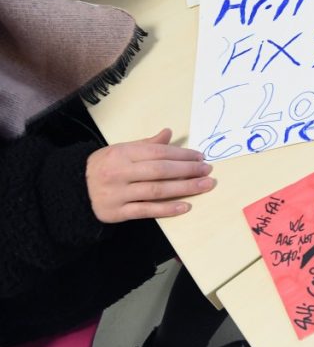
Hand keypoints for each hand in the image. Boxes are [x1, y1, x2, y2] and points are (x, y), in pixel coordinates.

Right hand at [85, 129, 214, 222]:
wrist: (73, 190)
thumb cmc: (103, 167)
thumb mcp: (121, 150)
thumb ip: (146, 144)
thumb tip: (169, 133)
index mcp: (122, 153)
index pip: (158, 152)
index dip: (182, 154)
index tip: (200, 157)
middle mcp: (120, 172)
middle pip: (160, 171)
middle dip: (187, 170)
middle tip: (207, 171)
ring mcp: (118, 193)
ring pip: (156, 190)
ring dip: (184, 188)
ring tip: (204, 186)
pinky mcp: (117, 213)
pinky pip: (146, 210)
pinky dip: (167, 209)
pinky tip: (185, 206)